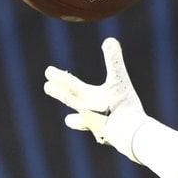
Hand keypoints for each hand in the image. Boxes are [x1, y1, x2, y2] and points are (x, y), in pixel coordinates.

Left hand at [44, 37, 148, 162]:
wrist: (129, 136)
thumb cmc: (122, 106)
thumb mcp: (120, 81)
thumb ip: (114, 60)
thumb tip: (110, 39)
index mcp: (86, 96)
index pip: (68, 84)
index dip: (57, 76)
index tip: (48, 72)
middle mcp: (85, 111)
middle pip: (68, 99)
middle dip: (58, 92)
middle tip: (47, 87)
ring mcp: (94, 127)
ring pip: (79, 121)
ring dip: (74, 119)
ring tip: (69, 120)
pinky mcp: (106, 138)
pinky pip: (100, 134)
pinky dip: (99, 131)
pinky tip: (104, 134)